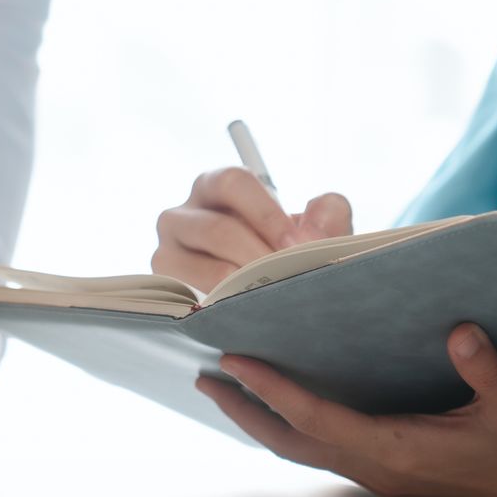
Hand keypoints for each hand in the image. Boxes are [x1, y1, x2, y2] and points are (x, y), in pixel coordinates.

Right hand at [152, 168, 351, 291]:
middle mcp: (181, 215)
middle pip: (217, 229)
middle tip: (290, 277)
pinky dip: (226, 308)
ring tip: (275, 297)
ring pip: (206, 268)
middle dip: (260, 257)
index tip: (298, 244)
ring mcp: (167, 251)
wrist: (263, 285)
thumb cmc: (282, 249)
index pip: (233, 183)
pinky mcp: (167, 286)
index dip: (266, 213)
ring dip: (246, 286)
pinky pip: (193, 299)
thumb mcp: (311, 226)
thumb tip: (315, 230)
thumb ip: (329, 214)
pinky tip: (251, 314)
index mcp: (214, 187)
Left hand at [196, 324, 496, 496]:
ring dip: (262, 424)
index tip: (233, 362)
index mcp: (400, 451)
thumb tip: (460, 332)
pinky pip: (325, 452)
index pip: (317, 418)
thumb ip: (487, 371)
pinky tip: (286, 411)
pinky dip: (293, 431)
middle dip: (244, 411)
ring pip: (304, 452)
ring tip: (227, 391)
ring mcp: (383, 477)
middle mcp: (381, 469)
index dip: (272, 390)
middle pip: (291, 442)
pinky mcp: (393, 475)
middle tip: (204, 378)